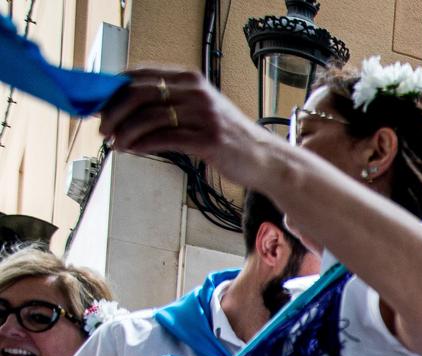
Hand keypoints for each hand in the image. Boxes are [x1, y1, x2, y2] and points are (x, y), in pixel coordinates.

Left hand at [100, 66, 262, 172]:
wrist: (265, 159)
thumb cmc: (229, 137)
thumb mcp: (200, 109)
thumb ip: (170, 102)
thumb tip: (125, 106)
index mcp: (191, 79)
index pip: (140, 75)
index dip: (114, 89)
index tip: (100, 104)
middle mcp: (196, 92)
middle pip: (139, 94)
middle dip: (113, 112)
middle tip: (102, 128)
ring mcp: (204, 116)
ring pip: (148, 118)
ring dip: (125, 132)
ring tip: (116, 144)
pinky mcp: (208, 140)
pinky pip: (165, 139)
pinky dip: (143, 145)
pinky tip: (134, 150)